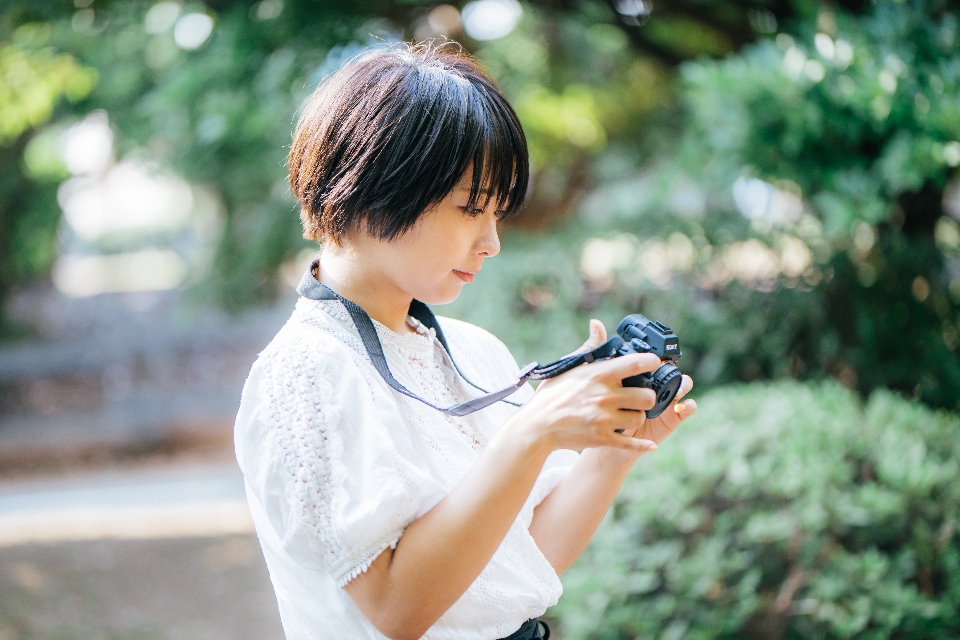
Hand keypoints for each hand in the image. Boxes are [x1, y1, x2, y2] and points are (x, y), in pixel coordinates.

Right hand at [511, 320, 661, 455]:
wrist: (536, 425)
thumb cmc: (552, 394)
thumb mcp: (569, 366)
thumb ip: (590, 346)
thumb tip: (597, 324)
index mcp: (599, 375)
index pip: (637, 364)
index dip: (652, 363)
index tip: (654, 364)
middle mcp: (604, 396)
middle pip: (647, 396)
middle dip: (647, 397)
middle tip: (639, 397)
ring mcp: (603, 419)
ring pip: (640, 418)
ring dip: (637, 417)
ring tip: (628, 414)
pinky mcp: (601, 438)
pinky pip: (631, 444)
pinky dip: (642, 445)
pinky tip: (648, 443)